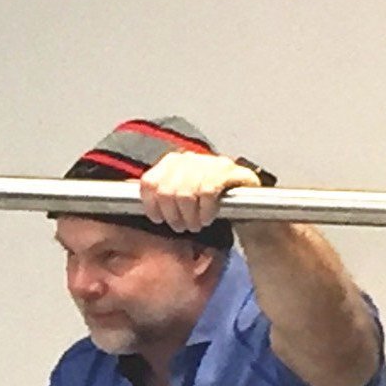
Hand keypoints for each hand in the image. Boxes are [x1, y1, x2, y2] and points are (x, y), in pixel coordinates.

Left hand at [139, 150, 261, 237]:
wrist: (249, 202)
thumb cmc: (210, 202)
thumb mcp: (180, 198)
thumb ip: (160, 197)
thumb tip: (136, 204)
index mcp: (172, 162)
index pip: (149, 182)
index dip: (150, 205)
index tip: (158, 219)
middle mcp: (188, 158)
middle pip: (166, 191)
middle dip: (172, 215)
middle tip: (182, 227)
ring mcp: (208, 162)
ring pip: (185, 193)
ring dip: (189, 216)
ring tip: (195, 225)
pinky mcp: (227, 169)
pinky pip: (207, 191)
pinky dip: (205, 210)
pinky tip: (208, 217)